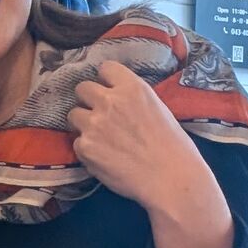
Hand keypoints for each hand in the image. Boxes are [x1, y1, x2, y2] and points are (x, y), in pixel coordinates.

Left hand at [68, 61, 232, 247]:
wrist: (171, 179)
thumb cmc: (173, 147)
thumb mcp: (157, 109)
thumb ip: (132, 99)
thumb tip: (116, 97)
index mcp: (132, 88)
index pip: (105, 68)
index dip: (106, 81)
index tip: (109, 90)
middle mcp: (110, 101)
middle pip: (81, 88)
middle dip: (88, 100)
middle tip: (99, 115)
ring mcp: (94, 124)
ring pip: (73, 115)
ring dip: (83, 124)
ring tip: (100, 139)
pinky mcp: (85, 147)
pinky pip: (77, 142)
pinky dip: (87, 150)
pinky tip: (105, 158)